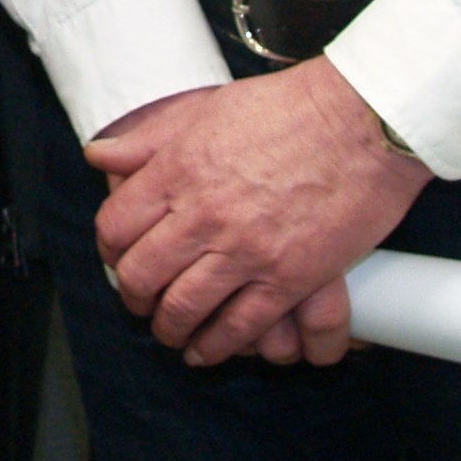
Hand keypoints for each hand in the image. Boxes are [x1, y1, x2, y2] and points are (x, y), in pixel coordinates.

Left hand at [85, 57, 429, 366]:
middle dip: (134, 297)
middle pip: (142, 274)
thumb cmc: (287, 108)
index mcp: (177, 170)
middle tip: (141, 303)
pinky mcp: (289, 278)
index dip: (110, 250)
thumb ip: (149, 139)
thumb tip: (99, 155)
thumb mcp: (205, 109)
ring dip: (170, 328)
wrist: (360, 122)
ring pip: (184, 307)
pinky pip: (240, 326)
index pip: (116, 225)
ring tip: (172, 332)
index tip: (117, 258)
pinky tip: (207, 351)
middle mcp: (202, 214)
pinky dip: (218, 346)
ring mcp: (245, 250)